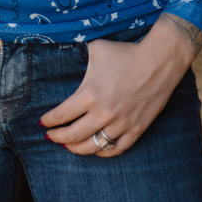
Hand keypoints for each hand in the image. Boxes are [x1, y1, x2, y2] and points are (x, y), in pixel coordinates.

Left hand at [40, 13, 201, 157]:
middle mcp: (103, 113)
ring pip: (93, 147)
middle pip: (73, 136)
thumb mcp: (96, 49)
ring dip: (77, 148)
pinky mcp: (136, 130)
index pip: (62, 115)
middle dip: (57, 138)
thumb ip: (78, 55)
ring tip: (69, 145)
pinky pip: (116, 149)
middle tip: (51, 136)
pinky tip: (95, 148)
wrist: (158, 61)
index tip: (43, 122)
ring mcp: (121, 124)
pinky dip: (102, 152)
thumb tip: (61, 52)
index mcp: (90, 94)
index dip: (49, 121)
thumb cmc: (125, 53)